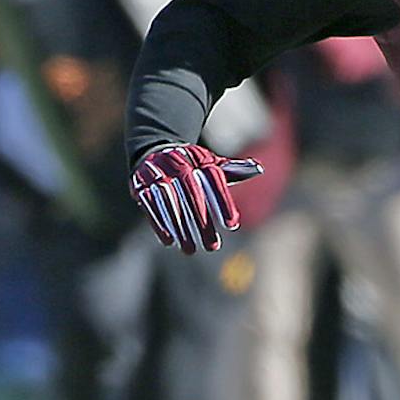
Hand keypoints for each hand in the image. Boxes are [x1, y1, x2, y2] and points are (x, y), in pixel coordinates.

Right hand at [129, 143, 262, 253]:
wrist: (155, 149)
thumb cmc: (191, 163)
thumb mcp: (211, 163)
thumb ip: (233, 169)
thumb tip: (258, 168)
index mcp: (198, 159)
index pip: (213, 182)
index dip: (223, 203)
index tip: (232, 225)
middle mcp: (178, 164)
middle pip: (192, 196)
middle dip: (203, 223)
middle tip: (213, 247)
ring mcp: (157, 174)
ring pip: (171, 204)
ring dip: (181, 229)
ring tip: (190, 250)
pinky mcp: (141, 186)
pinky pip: (150, 206)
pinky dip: (159, 224)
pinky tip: (169, 241)